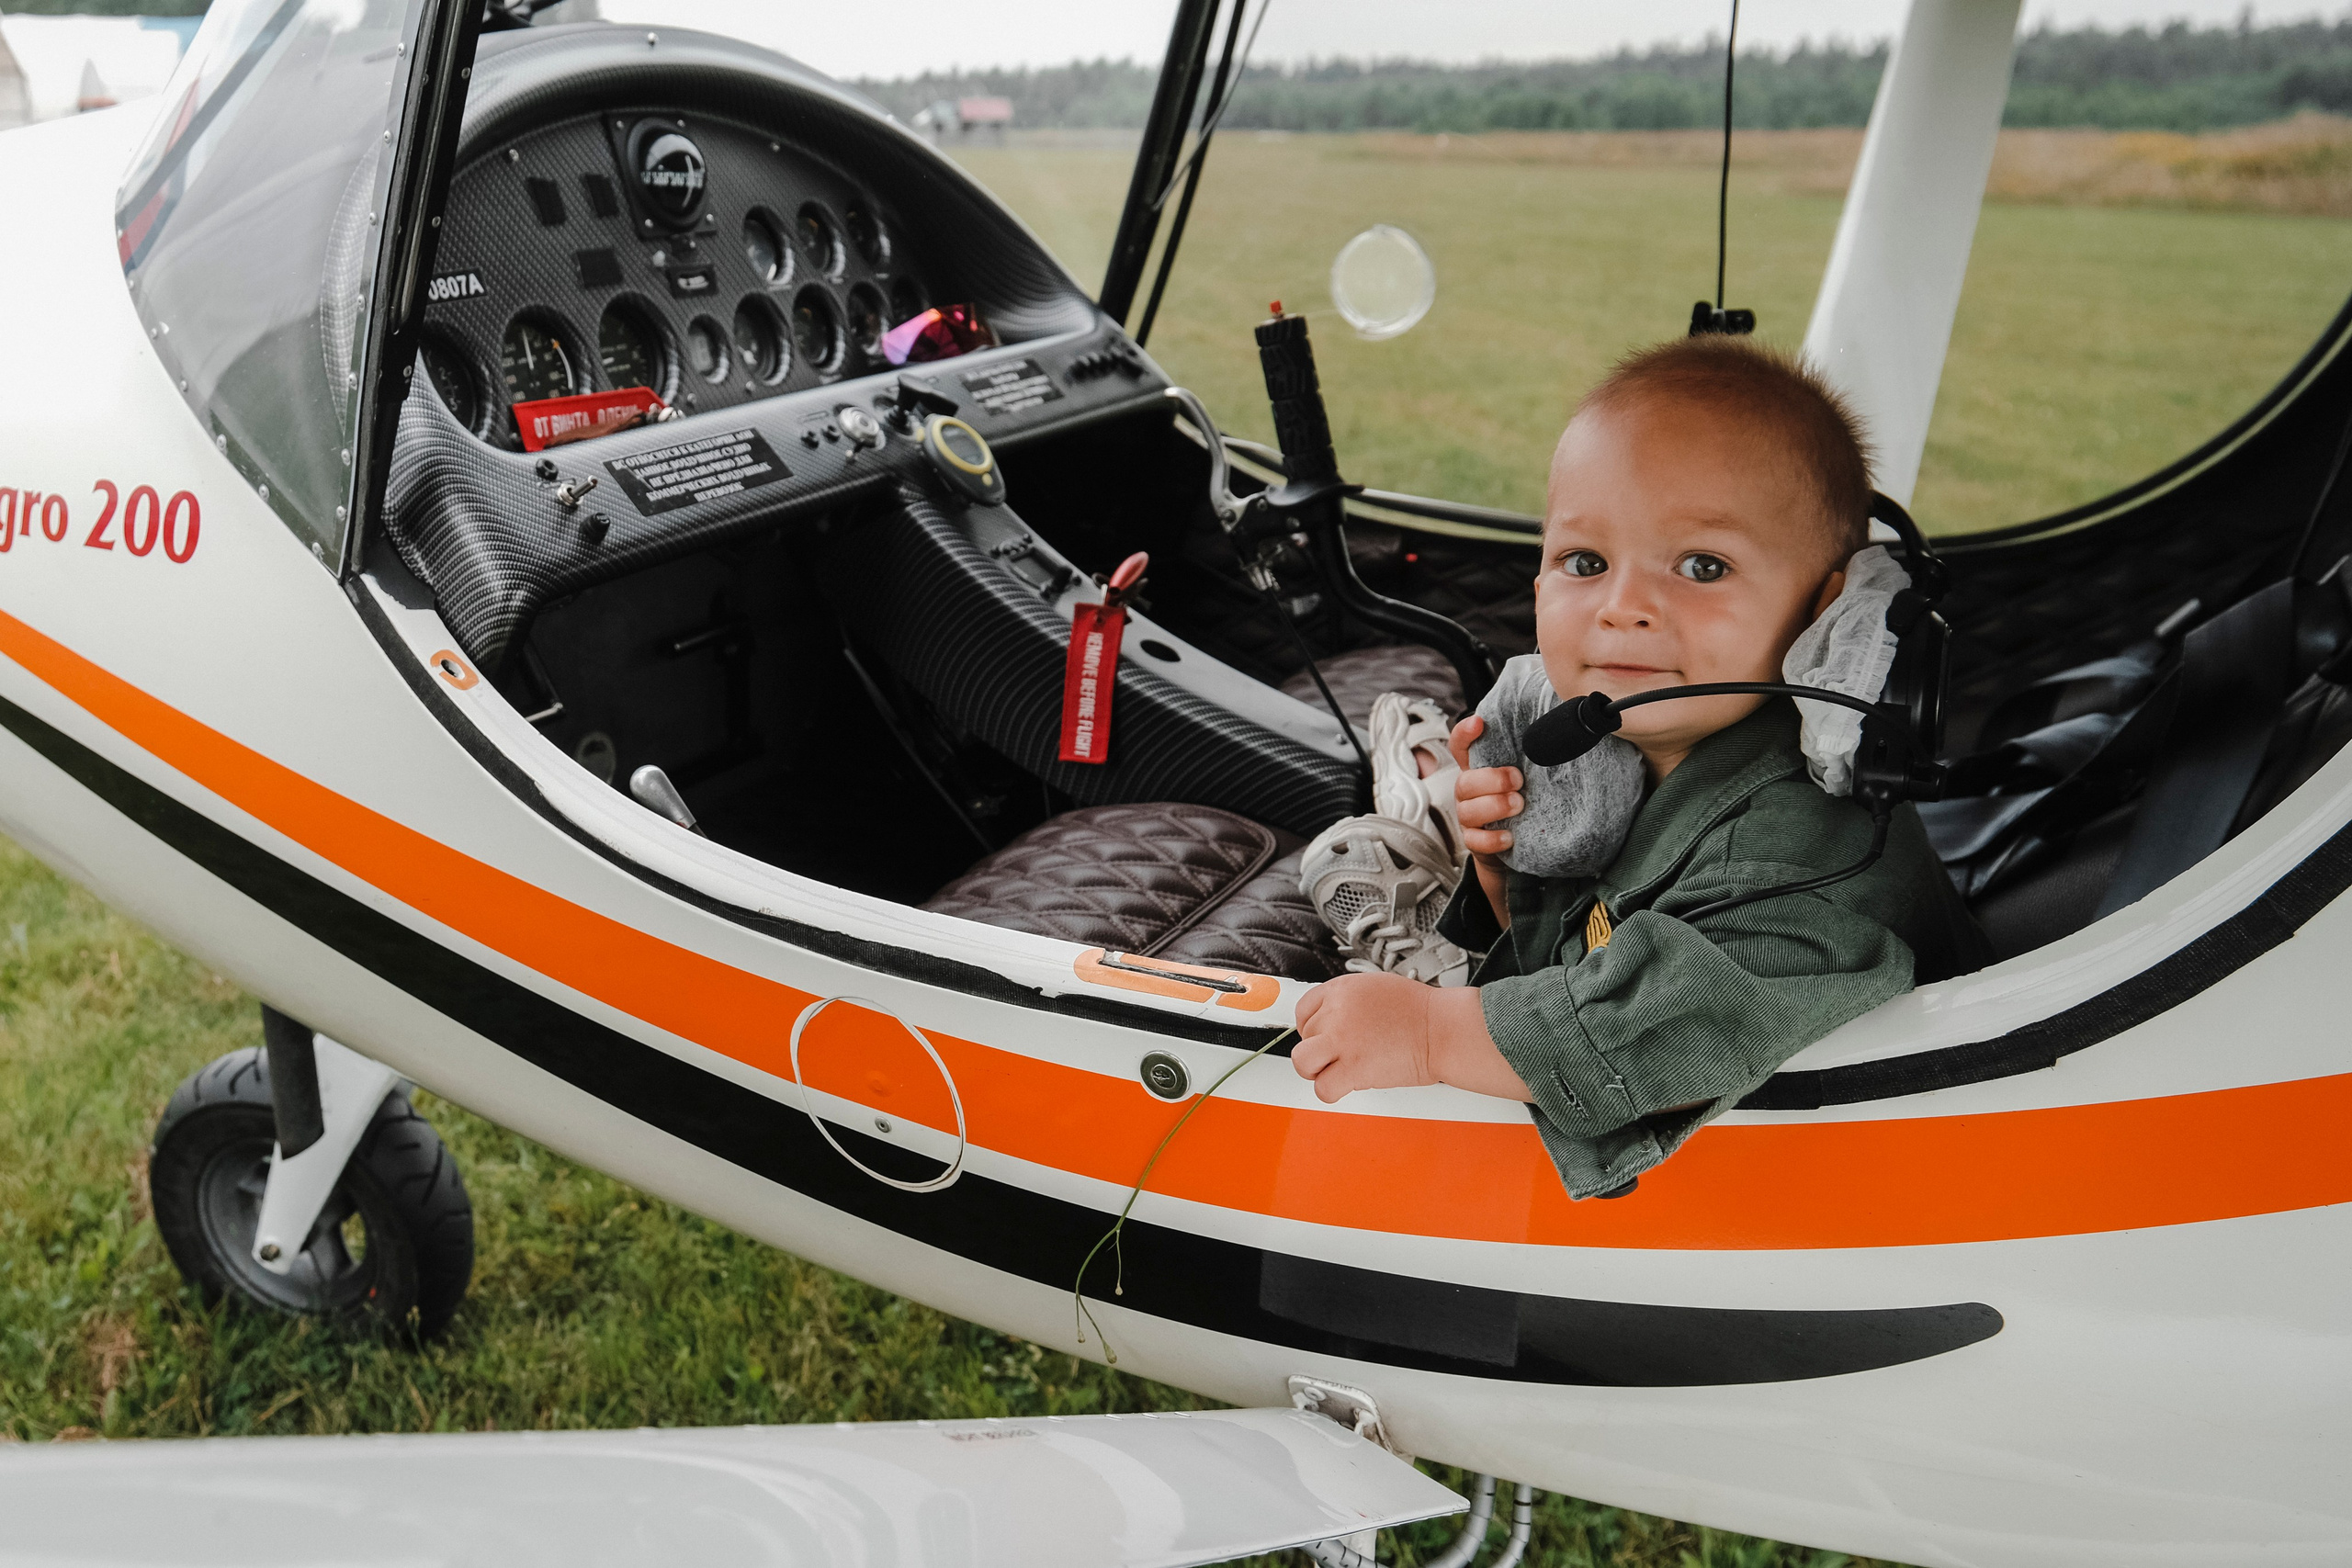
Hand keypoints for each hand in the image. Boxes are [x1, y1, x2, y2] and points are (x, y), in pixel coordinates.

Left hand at [1293, 973, 1531, 1103]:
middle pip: (1305, 1036)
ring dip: (1316, 1070)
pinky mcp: (1353, 1068)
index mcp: (1342, 989)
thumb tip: (1332, 1019)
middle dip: (1322, 1048)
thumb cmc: (1421, 1012)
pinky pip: (1322, 1089)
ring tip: (1336, 1071)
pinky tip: (1349, 1085)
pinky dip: (1332, 1092)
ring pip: (1302, 1062)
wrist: (1443, 1030)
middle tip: (1343, 1054)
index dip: (1310, 1027)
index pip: (1303, 1010)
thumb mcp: (1377, 988)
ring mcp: (1342, 1040)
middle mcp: (1337, 1012)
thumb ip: (1349, 1002)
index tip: (1323, 1037)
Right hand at [1448, 716, 1517, 927]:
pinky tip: (1510, 836)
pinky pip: (1475, 841)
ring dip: (1495, 806)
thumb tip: (1564, 727)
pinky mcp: (1475, 841)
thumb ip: (1535, 754)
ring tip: (1519, 805)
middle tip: (1519, 780)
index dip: (1465, 733)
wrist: (1520, 841)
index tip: (1480, 722)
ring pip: (1467, 811)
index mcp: (1479, 769)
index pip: (1461, 746)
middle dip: (1493, 779)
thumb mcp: (1529, 773)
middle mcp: (1469, 791)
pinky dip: (1492, 838)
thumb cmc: (1526, 798)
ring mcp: (1469, 816)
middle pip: (1464, 782)